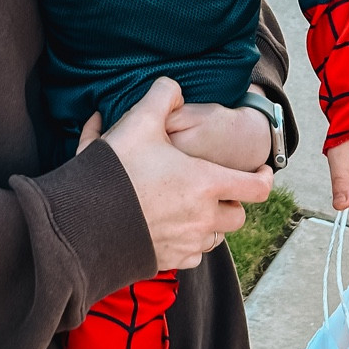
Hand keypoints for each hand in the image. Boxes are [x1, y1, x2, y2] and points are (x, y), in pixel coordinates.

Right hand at [79, 78, 263, 269]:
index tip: (262, 172)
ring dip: (210, 223)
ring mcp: (186, 244)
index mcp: (205, 184)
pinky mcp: (167, 261)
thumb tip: (172, 87)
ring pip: (214, 238)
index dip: (265, 178)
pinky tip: (171, 227)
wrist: (83, 221)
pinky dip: (188, 242)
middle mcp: (203, 218)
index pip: (256, 188)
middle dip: (232, 203)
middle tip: (216, 189)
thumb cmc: (116, 171)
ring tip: (191, 207)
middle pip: (237, 216)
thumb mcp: (138, 122)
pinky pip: (191, 255)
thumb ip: (162, 96)